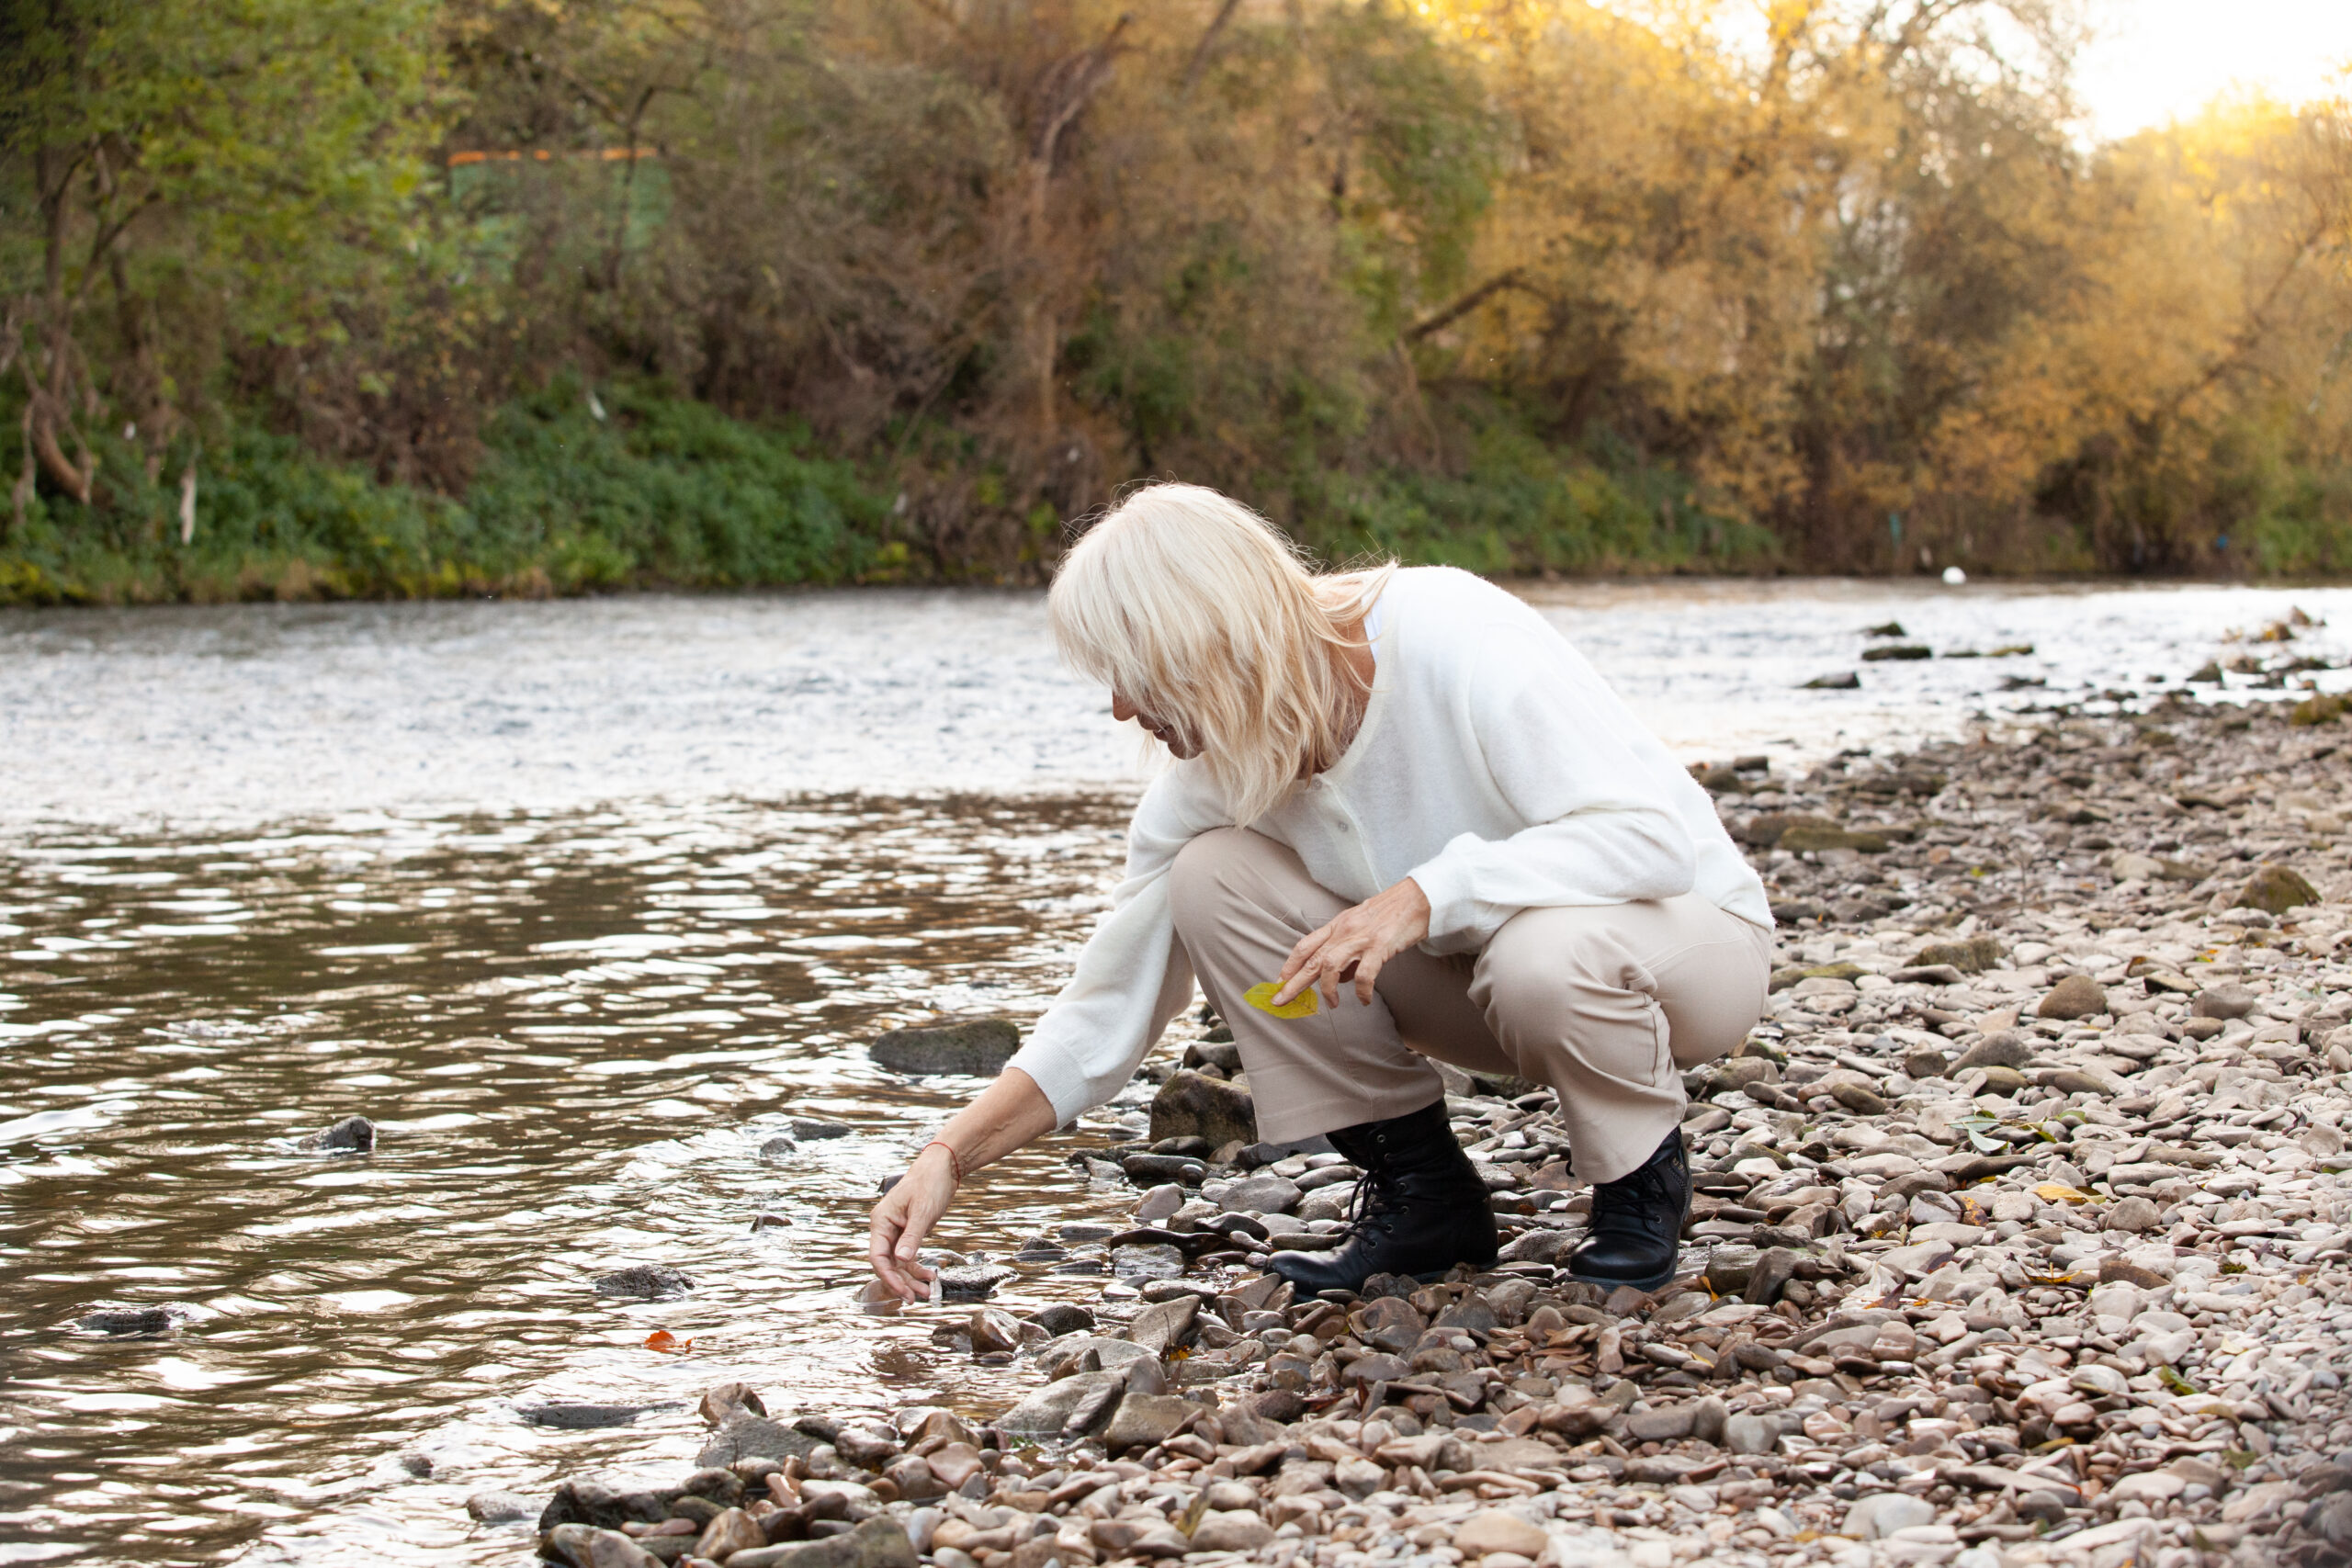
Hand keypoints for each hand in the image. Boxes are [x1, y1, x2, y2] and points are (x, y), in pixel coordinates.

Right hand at [868, 1144, 957, 1301]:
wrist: (943, 1166)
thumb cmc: (931, 1183)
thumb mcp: (924, 1211)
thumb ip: (912, 1236)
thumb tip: (901, 1260)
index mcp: (881, 1221)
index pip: (877, 1257)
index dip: (889, 1277)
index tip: (904, 1292)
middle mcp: (885, 1227)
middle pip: (887, 1263)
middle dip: (901, 1282)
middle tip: (917, 1299)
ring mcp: (896, 1230)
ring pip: (898, 1262)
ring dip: (911, 1278)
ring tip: (927, 1292)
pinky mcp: (908, 1231)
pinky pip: (908, 1255)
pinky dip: (917, 1266)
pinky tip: (930, 1276)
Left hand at [1271, 877, 1430, 1009]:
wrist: (1417, 898)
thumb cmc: (1390, 914)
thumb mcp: (1360, 927)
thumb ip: (1345, 951)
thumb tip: (1336, 980)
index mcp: (1337, 925)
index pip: (1306, 945)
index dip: (1290, 964)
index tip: (1279, 981)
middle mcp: (1344, 931)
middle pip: (1312, 959)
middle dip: (1294, 982)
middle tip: (1281, 1000)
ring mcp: (1361, 938)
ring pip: (1330, 965)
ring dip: (1327, 989)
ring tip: (1333, 1004)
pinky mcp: (1380, 946)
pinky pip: (1364, 974)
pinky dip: (1361, 991)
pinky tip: (1364, 1000)